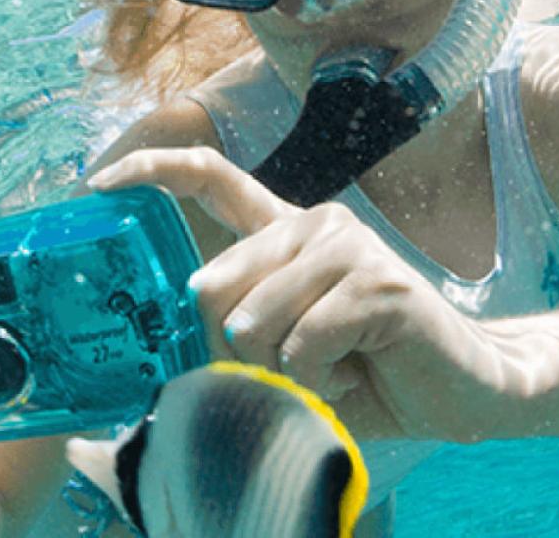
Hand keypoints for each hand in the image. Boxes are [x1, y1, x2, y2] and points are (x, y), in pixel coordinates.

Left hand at [89, 149, 523, 443]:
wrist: (460, 388)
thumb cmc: (362, 366)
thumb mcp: (284, 347)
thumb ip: (237, 324)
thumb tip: (187, 311)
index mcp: (283, 230)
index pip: (212, 177)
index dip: (152, 170)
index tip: (98, 184)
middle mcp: (312, 223)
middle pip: (216, 283)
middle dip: (232, 348)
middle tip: (284, 369)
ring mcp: (348, 245)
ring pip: (257, 319)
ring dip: (282, 370)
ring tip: (330, 369)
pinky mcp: (379, 280)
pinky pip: (306, 342)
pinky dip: (319, 378)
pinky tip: (356, 370)